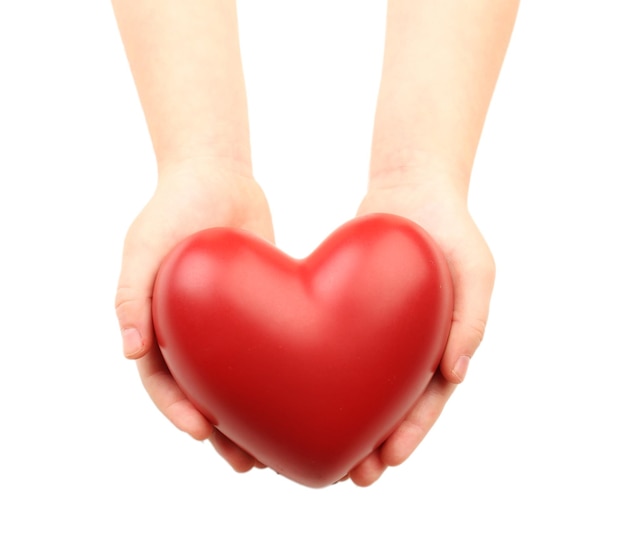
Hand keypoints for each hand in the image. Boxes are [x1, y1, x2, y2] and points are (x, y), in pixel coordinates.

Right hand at [115, 160, 272, 471]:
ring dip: (254, 413)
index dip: (178, 410)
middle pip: (204, 391)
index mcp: (157, 325)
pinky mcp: (259, 307)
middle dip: (223, 428)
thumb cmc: (172, 206)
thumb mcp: (143, 246)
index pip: (163, 380)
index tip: (202, 431)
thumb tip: (128, 352)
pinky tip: (302, 396)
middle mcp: (191, 330)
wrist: (215, 174)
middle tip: (244, 461)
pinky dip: (280, 376)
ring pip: (240, 378)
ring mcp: (226, 321)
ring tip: (276, 448)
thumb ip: (131, 296)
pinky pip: (268, 348)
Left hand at [348, 174, 495, 485]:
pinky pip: (337, 346)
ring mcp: (380, 328)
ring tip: (321, 445)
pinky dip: (323, 371)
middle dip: (374, 439)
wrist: (412, 185)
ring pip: (361, 382)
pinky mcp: (351, 309)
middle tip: (353, 474)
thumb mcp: (476, 268)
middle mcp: (410, 343)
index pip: (427, 400)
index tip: (387, 460)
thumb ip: (472, 319)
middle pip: (391, 402)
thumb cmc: (451, 225)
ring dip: (346, 415)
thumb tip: (458, 374)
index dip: (411, 433)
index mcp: (443, 343)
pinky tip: (300, 391)